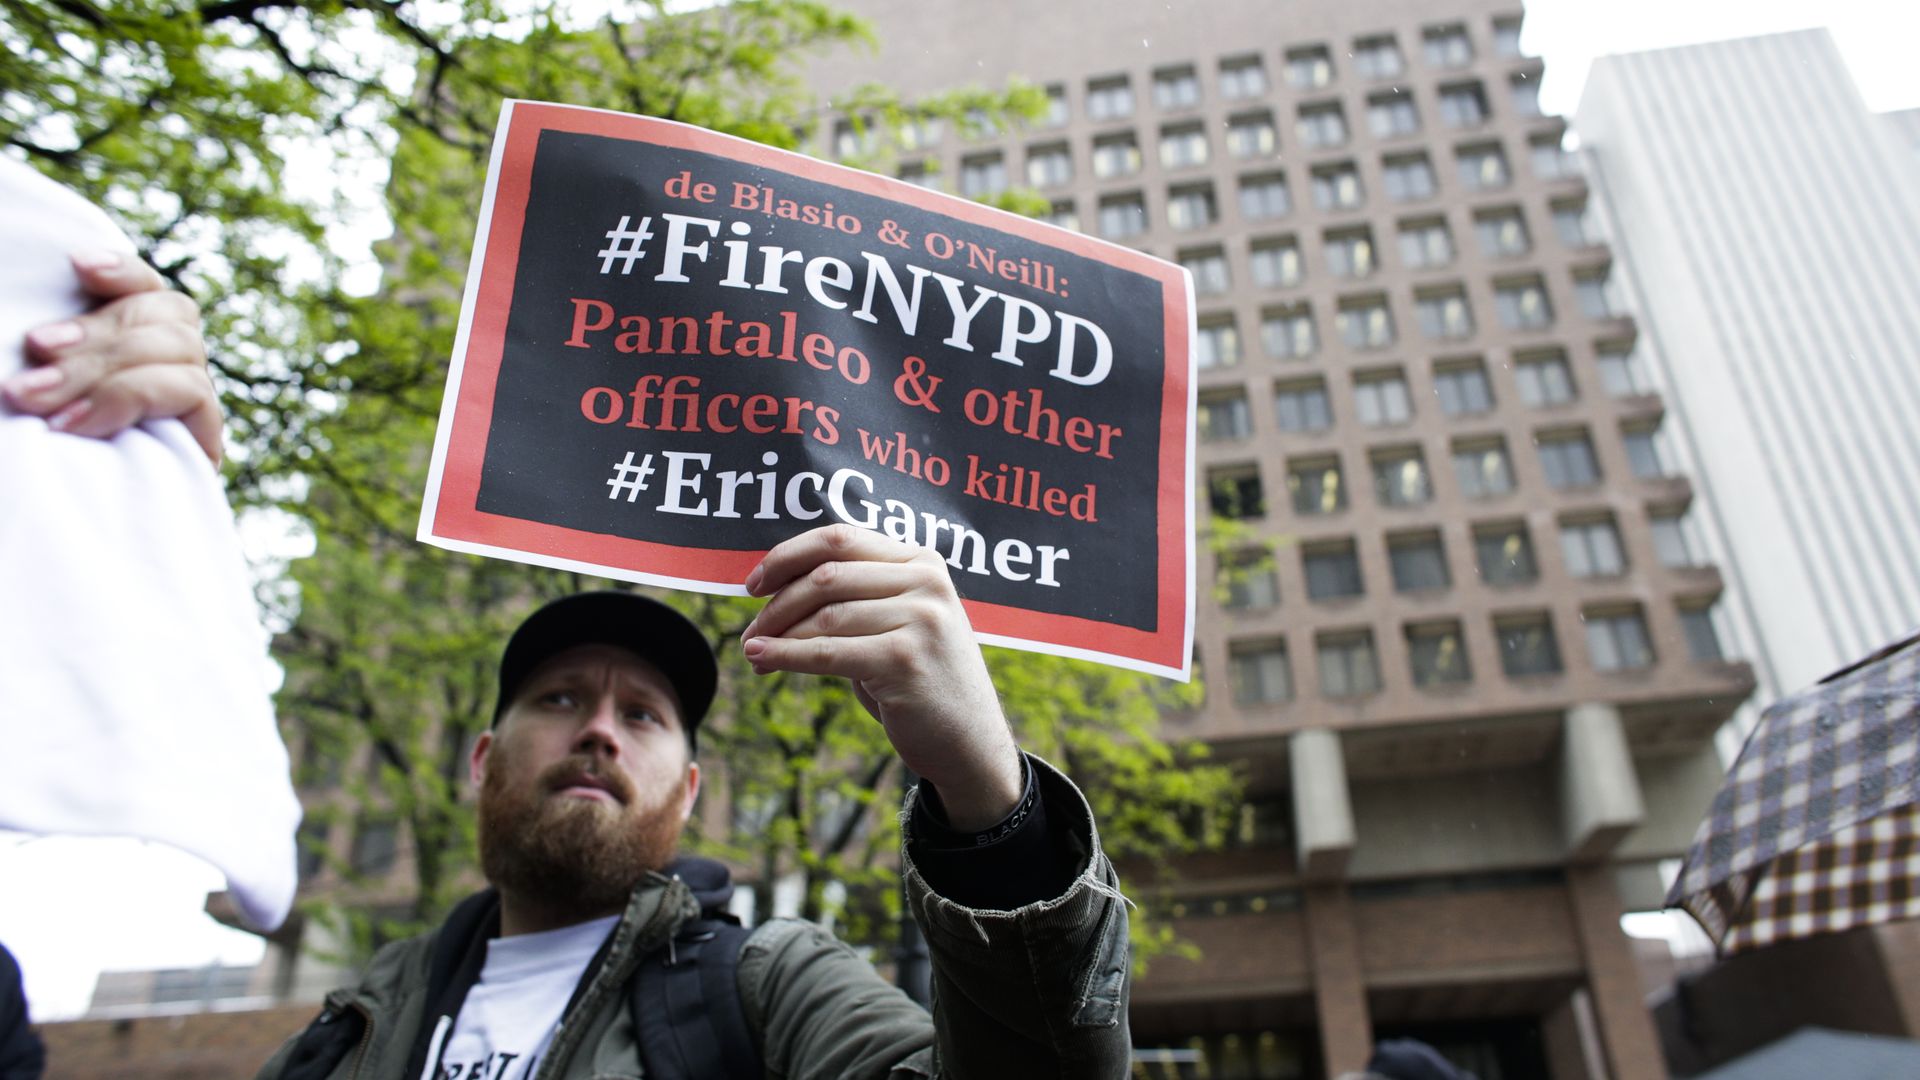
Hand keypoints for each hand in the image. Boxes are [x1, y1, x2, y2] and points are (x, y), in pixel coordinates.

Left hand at [3, 251, 221, 463]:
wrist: (61, 555)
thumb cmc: (28, 462)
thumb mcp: (38, 400)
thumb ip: (51, 364)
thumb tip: (30, 335)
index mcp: (136, 349)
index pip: (151, 292)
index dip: (124, 272)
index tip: (76, 266)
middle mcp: (172, 370)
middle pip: (166, 314)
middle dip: (91, 334)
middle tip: (29, 361)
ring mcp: (190, 407)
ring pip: (180, 346)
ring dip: (103, 368)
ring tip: (37, 403)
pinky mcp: (201, 443)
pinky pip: (188, 391)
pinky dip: (129, 397)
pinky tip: (77, 427)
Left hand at [741, 524, 1023, 830]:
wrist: (969, 743)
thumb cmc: (921, 681)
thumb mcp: (899, 623)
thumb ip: (858, 594)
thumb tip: (775, 585)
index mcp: (923, 561)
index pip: (841, 538)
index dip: (789, 556)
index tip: (755, 583)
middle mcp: (926, 582)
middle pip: (827, 576)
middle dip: (777, 604)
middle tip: (751, 631)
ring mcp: (920, 619)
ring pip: (824, 615)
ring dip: (777, 634)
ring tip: (754, 653)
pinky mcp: (904, 660)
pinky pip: (827, 652)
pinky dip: (785, 655)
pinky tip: (760, 659)